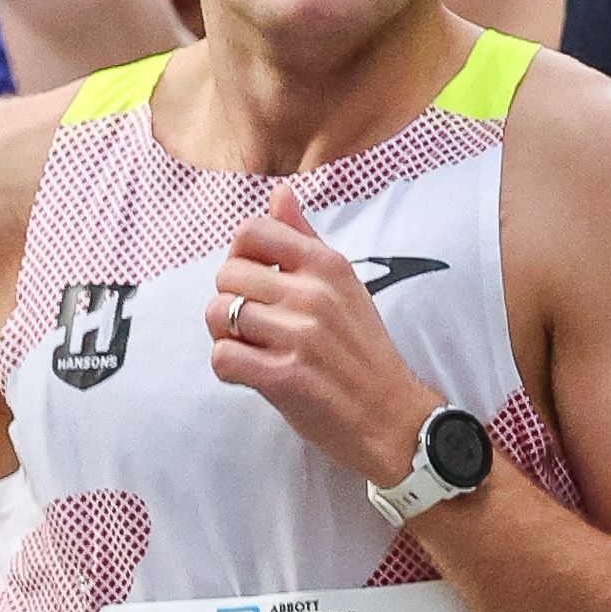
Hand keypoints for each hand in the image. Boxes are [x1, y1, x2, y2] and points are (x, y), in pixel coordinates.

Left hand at [206, 186, 441, 485]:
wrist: (392, 418)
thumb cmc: (363, 351)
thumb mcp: (344, 285)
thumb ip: (305, 239)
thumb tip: (279, 193)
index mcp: (328, 265)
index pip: (252, 230)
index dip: (239, 254)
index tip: (254, 280)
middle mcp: (313, 294)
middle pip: (226, 273)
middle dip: (229, 299)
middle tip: (254, 324)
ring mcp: (299, 336)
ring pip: (218, 314)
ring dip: (225, 335)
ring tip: (252, 348)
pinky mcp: (285, 377)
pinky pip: (222, 357)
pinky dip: (228, 367)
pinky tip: (251, 373)